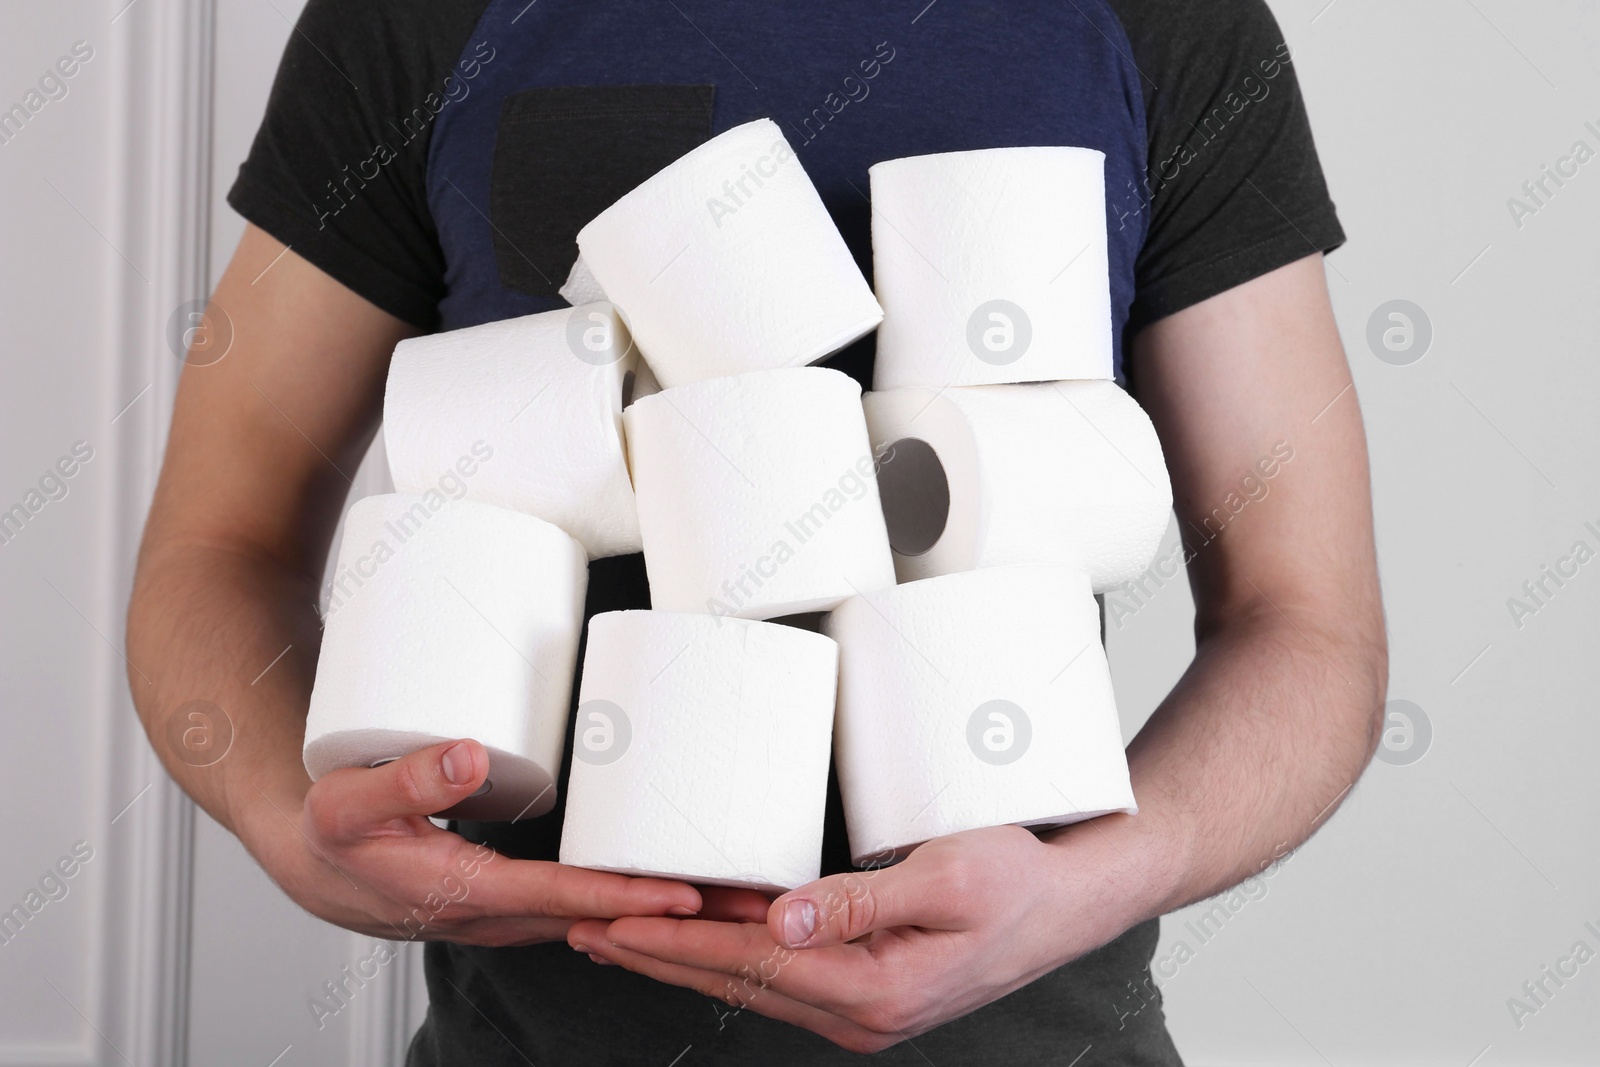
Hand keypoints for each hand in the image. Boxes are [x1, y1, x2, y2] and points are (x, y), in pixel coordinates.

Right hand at [239, 738, 706, 946]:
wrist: (314, 861)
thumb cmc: (331, 833)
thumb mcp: (349, 802)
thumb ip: (406, 780)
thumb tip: (470, 756)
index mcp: (465, 894)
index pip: (562, 900)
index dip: (626, 898)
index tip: (686, 896)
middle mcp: (500, 914)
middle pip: (604, 918)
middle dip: (679, 917)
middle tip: (753, 902)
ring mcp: (513, 911)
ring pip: (606, 917)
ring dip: (671, 913)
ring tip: (742, 893)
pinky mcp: (519, 897)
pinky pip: (590, 906)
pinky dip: (640, 902)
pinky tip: (681, 887)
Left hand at [567, 824, 1148, 1052]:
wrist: (1071, 902)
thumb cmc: (1017, 881)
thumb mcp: (945, 879)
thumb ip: (859, 901)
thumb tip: (781, 918)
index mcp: (873, 990)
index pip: (748, 966)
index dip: (675, 944)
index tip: (612, 922)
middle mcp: (861, 1012)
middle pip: (735, 983)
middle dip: (656, 957)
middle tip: (584, 931)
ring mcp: (865, 1007)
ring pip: (752, 983)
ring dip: (684, 959)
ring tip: (621, 937)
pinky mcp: (870, 989)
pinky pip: (783, 975)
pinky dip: (731, 956)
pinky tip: (704, 938)